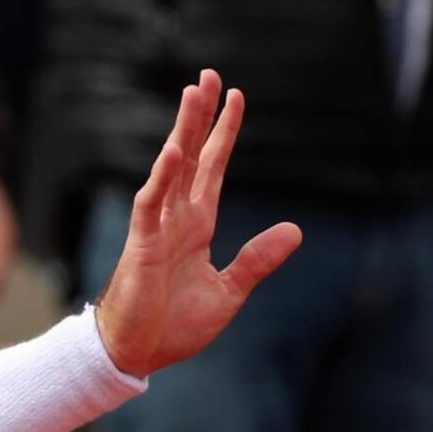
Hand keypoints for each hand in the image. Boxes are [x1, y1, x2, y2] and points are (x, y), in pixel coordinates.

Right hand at [96, 69, 301, 375]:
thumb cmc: (173, 326)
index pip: (212, 168)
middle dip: (200, 115)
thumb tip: (295, 230)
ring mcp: (158, 228)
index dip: (224, 133)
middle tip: (209, 76)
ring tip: (192, 94)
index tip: (236, 97)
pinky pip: (150, 204)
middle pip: (191, 155)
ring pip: (171, 168)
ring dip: (182, 131)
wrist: (137, 355)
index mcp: (197, 225)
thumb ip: (257, 260)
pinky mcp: (141, 245)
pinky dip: (160, 177)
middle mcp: (177, 218)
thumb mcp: (229, 292)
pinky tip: (173, 151)